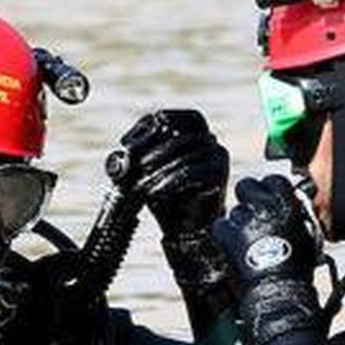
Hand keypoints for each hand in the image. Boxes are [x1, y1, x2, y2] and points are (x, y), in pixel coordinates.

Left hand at [106, 109, 228, 234]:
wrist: (185, 226)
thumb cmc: (166, 195)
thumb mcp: (148, 170)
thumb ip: (141, 153)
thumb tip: (125, 148)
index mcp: (197, 134)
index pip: (180, 118)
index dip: (161, 121)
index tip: (135, 137)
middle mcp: (211, 142)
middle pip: (183, 137)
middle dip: (156, 151)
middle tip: (136, 164)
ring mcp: (218, 157)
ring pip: (186, 156)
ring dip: (160, 171)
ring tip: (142, 184)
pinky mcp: (220, 176)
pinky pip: (192, 173)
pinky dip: (170, 182)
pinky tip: (155, 192)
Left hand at [211, 175, 322, 344]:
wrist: (280, 291)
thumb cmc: (298, 270)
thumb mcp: (306, 236)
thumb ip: (296, 217)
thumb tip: (291, 208)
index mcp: (287, 204)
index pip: (272, 180)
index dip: (268, 190)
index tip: (268, 199)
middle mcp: (264, 206)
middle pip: (246, 186)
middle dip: (248, 198)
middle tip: (253, 215)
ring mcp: (244, 219)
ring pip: (234, 210)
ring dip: (238, 223)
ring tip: (247, 242)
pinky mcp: (227, 234)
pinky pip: (220, 225)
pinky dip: (224, 235)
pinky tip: (233, 247)